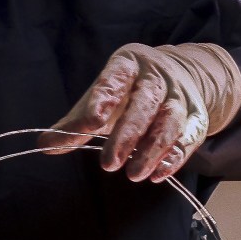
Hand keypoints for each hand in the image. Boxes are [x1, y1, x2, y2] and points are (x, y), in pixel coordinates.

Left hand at [37, 42, 240, 182]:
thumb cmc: (127, 92)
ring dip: (152, 150)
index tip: (89, 123)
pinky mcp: (197, 117)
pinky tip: (158, 175)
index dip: (103, 99)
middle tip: (108, 164)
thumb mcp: (100, 100)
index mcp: (128, 64)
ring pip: (170, 121)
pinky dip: (175, 158)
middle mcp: (157, 77)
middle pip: (145, 103)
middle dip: (127, 135)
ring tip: (134, 175)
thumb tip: (44, 146)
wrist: (176, 76)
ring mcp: (180, 96)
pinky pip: (189, 138)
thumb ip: (74, 123)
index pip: (116, 79)